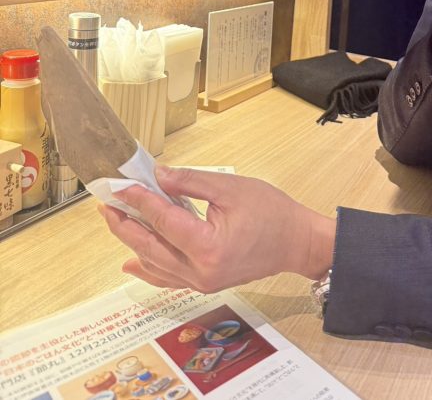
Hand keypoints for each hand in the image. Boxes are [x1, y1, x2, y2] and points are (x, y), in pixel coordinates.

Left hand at [99, 166, 335, 291]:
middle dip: (125, 224)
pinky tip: (131, 262)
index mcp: (208, 246)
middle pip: (150, 246)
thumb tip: (159, 176)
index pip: (162, 220)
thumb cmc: (272, 212)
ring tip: (115, 220)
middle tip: (106, 204)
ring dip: (132, 242)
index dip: (138, 200)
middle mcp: (200, 271)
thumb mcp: (231, 188)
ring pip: (155, 264)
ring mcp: (201, 282)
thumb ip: (192, 182)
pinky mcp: (205, 283)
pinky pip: (168, 278)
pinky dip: (148, 268)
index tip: (121, 185)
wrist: (297, 242)